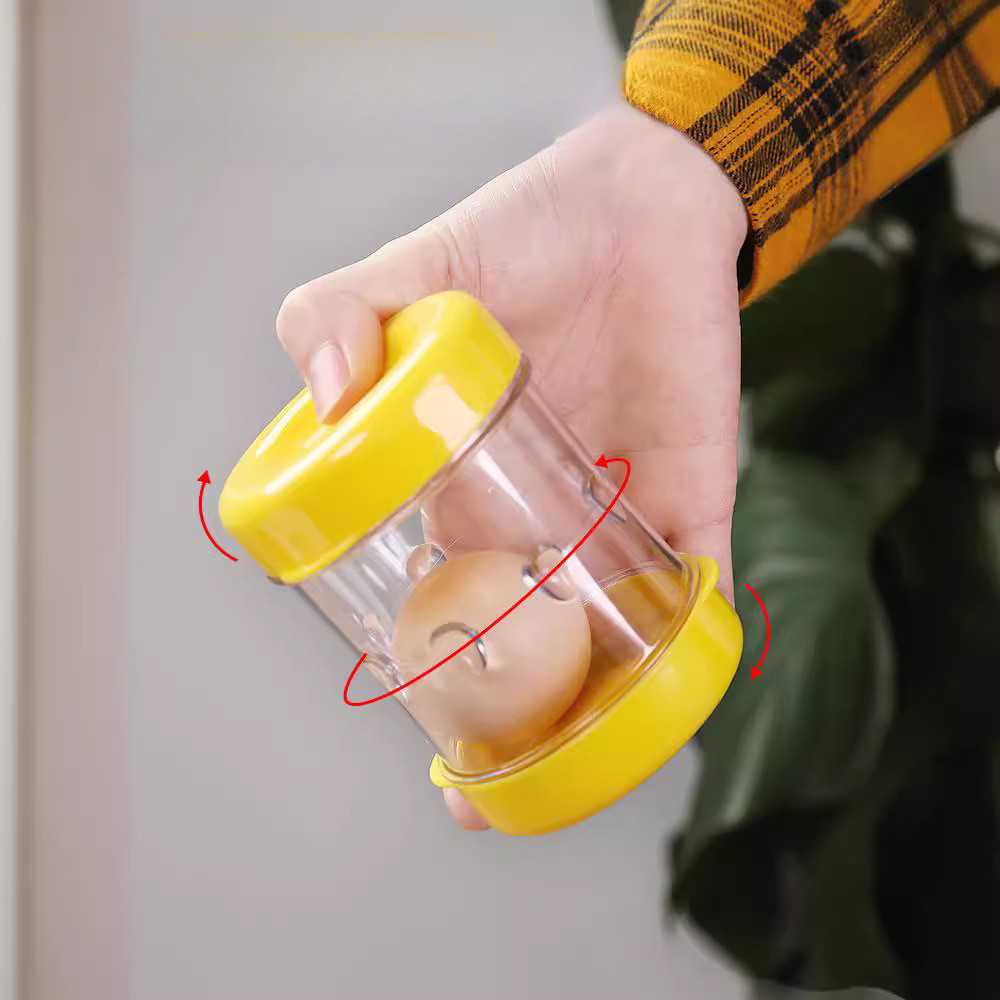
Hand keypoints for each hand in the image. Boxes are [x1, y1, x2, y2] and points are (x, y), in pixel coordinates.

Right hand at [276, 99, 747, 830]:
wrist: (645, 201)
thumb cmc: (523, 233)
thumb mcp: (412, 272)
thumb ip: (339, 312)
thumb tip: (323, 383)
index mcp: (462, 486)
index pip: (436, 595)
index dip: (420, 664)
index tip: (414, 728)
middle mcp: (536, 514)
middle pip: (521, 637)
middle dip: (502, 718)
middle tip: (479, 791)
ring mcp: (618, 508)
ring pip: (607, 630)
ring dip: (594, 702)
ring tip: (572, 768)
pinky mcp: (696, 489)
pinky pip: (698, 581)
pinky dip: (697, 638)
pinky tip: (679, 692)